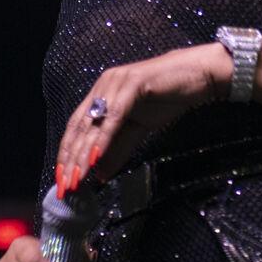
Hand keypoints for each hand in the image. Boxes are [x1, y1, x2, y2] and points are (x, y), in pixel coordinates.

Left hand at [55, 43, 227, 193]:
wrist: (198, 76)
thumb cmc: (169, 98)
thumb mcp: (139, 128)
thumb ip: (118, 149)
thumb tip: (100, 174)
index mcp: (102, 93)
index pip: (76, 127)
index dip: (67, 154)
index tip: (62, 180)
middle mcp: (104, 85)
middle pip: (79, 127)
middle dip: (70, 160)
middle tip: (65, 186)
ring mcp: (116, 82)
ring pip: (93, 124)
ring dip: (82, 155)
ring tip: (76, 178)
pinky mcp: (131, 84)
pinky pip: (114, 117)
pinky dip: (103, 139)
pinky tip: (95, 158)